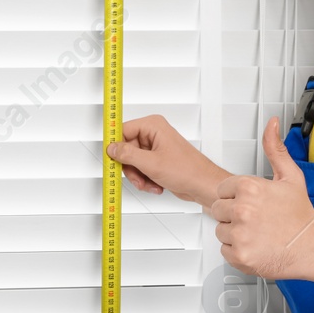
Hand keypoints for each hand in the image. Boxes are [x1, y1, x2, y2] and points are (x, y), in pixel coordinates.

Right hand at [106, 114, 226, 206]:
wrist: (203, 186)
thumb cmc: (189, 171)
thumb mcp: (151, 163)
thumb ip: (127, 155)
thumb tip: (112, 148)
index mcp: (153, 126)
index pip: (123, 131)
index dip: (116, 146)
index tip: (110, 157)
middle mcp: (154, 134)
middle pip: (126, 149)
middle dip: (131, 168)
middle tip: (137, 178)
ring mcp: (156, 148)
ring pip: (133, 162)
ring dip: (139, 176)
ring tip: (149, 183)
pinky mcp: (158, 160)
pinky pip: (141, 169)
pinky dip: (145, 179)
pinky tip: (155, 185)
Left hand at [209, 116, 313, 279]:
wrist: (312, 248)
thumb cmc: (300, 215)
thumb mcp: (290, 176)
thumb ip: (275, 149)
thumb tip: (271, 125)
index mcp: (249, 187)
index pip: (223, 190)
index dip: (237, 197)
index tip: (253, 203)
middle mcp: (242, 209)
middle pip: (218, 210)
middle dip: (234, 215)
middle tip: (256, 220)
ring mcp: (240, 233)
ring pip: (220, 230)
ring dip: (234, 233)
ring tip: (257, 233)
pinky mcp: (239, 254)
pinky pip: (225, 250)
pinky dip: (237, 251)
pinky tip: (255, 246)